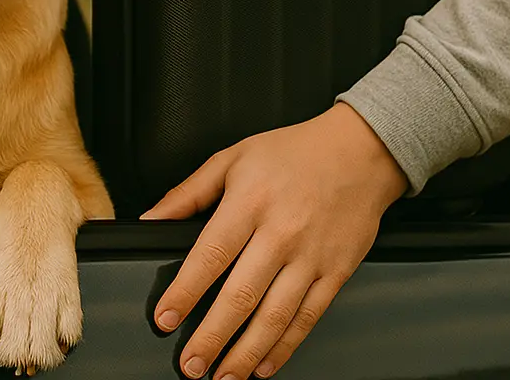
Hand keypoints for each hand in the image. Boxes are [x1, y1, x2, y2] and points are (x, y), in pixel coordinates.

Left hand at [143, 103, 407, 378]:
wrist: (358, 152)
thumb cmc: (291, 152)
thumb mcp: (231, 158)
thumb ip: (188, 193)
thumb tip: (151, 219)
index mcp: (249, 202)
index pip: (210, 254)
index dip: (185, 291)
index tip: (165, 318)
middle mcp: (280, 233)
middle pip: (241, 296)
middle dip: (212, 337)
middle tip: (190, 365)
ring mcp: (311, 257)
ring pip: (275, 317)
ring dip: (245, 353)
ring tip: (222, 376)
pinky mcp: (336, 273)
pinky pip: (307, 318)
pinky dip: (284, 347)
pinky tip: (263, 365)